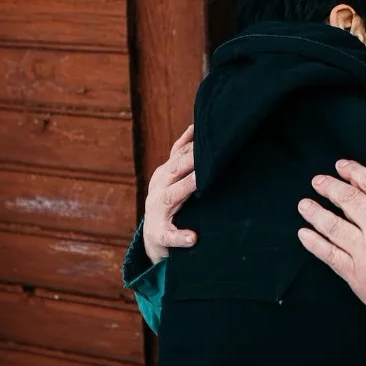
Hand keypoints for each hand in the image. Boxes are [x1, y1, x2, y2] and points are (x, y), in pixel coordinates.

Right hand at [142, 124, 197, 262]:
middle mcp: (159, 189)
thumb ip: (182, 154)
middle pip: (175, 170)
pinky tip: (193, 238)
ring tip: (200, 181)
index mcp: (164, 175)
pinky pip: (170, 236)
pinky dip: (181, 237)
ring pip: (171, 197)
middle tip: (210, 152)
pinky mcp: (160, 235)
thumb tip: (195, 126)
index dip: (193, 145)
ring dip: (186, 187)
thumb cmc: (170, 202)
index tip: (212, 136)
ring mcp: (158, 212)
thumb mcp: (172, 177)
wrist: (153, 238)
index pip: (178, 155)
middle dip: (191, 160)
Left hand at [297, 161, 365, 357]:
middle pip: (348, 202)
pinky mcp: (357, 276)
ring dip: (316, 213)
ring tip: (304, 204)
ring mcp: (365, 253)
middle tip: (317, 181)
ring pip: (334, 227)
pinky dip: (315, 244)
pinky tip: (305, 234)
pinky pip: (330, 255)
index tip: (340, 166)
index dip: (353, 172)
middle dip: (330, 188)